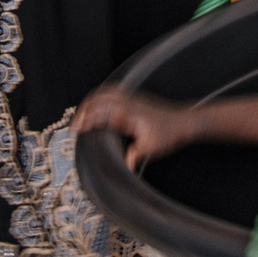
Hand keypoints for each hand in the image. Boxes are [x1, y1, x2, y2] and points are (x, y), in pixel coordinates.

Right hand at [75, 85, 201, 172]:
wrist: (184, 122)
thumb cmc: (168, 136)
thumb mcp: (152, 149)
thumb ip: (136, 155)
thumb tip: (126, 165)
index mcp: (129, 113)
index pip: (101, 113)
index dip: (86, 121)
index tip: (75, 131)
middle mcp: (128, 102)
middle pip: (98, 99)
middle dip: (83, 111)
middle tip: (73, 127)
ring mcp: (132, 98)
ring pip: (103, 92)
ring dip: (89, 102)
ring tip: (80, 116)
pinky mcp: (134, 98)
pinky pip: (111, 91)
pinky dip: (99, 96)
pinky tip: (96, 106)